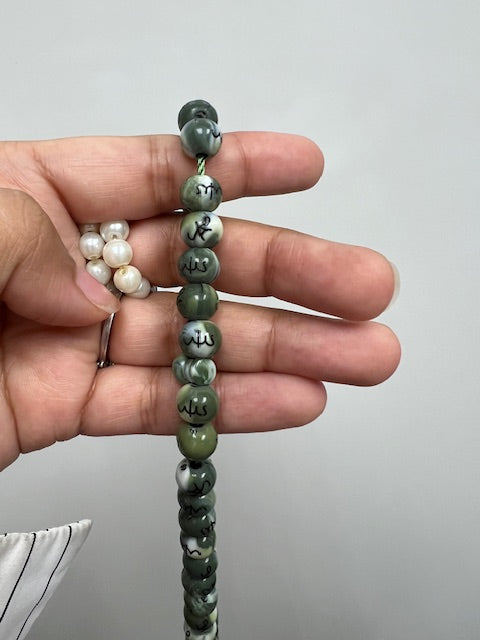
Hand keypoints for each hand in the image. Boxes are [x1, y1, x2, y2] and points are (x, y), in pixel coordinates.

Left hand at [0, 133, 399, 470]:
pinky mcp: (64, 407)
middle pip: (196, 264)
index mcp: (34, 197)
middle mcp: (66, 265)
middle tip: (364, 287)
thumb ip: (23, 240)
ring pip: (193, 341)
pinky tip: (292, 400)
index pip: (152, 175)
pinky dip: (221, 407)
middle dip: (287, 274)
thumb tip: (96, 295)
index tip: (306, 169)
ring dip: (279, 351)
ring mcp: (73, 339)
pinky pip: (155, 405)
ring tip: (359, 355)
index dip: (232, 172)